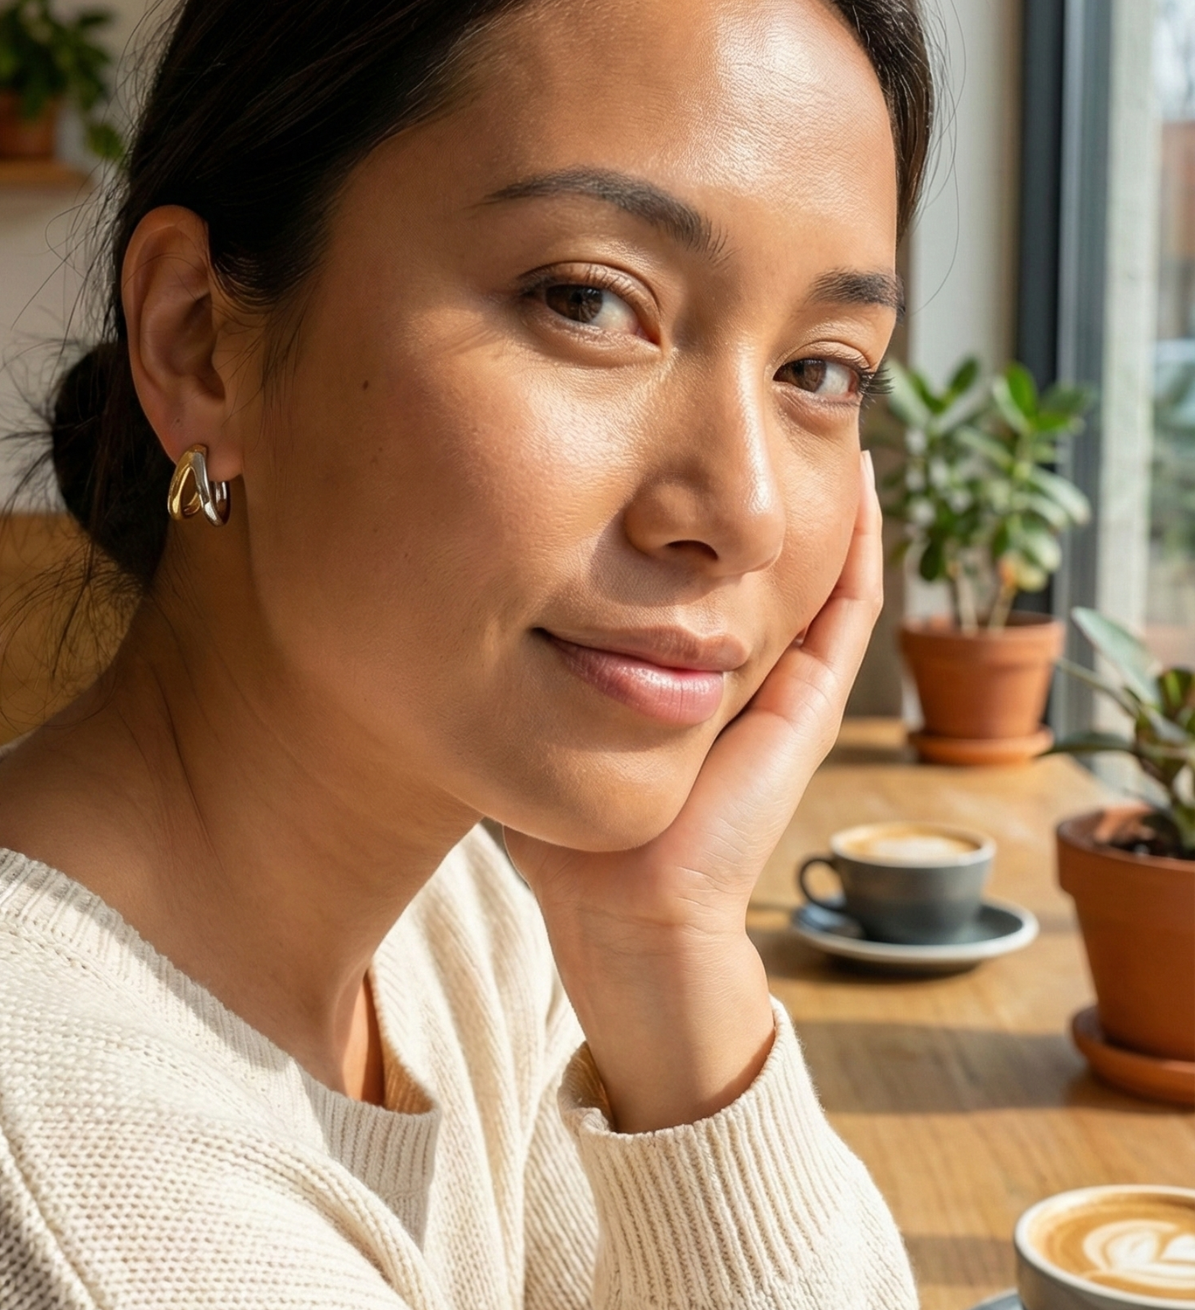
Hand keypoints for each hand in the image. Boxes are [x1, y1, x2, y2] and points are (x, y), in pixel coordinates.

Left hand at [507, 453, 883, 1130]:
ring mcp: (784, 682)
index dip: (695, 503)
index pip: (697, 566)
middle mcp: (739, 666)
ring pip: (822, 563)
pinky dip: (864, 541)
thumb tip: (443, 601)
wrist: (626, 915)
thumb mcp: (536, 717)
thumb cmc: (570, 832)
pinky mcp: (810, 702)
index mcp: (679, 669)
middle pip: (763, 550)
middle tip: (761, 394)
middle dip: (765, 478)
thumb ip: (512, 666)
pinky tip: (865, 475)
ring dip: (827, 491)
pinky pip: (850, 607)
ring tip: (826, 409)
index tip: (678, 427)